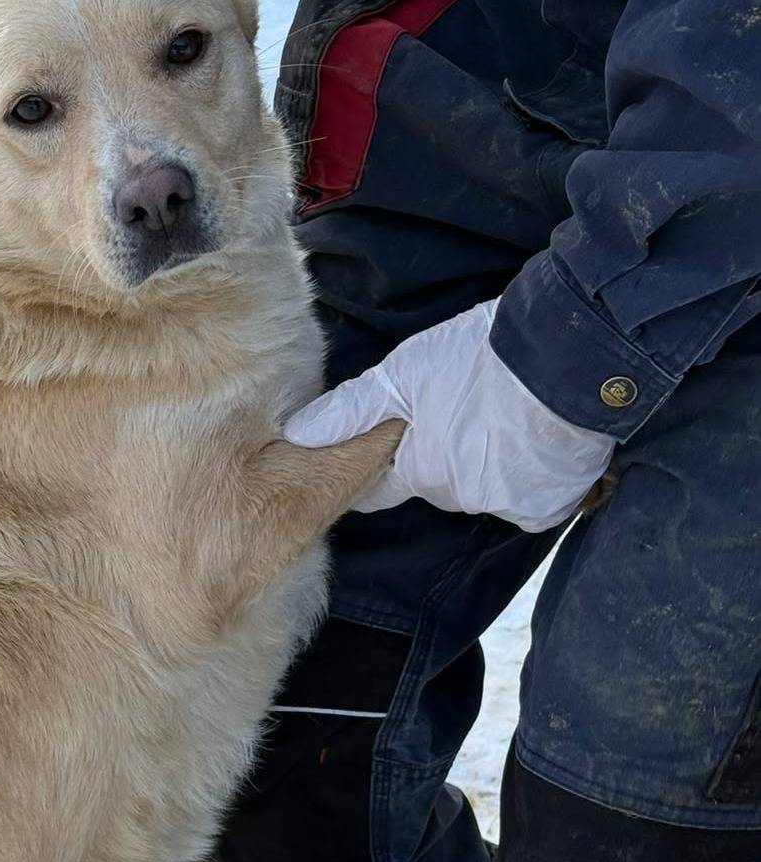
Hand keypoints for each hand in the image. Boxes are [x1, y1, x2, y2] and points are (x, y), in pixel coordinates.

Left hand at [283, 299, 613, 532]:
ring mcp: (505, 502)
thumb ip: (352, 411)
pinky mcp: (548, 504)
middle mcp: (457, 495)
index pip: (383, 488)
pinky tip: (536, 438)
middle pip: (440, 481)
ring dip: (492, 461)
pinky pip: (531, 498)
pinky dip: (534, 475)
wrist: (563, 358)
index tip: (387, 456)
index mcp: (418, 468)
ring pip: (486, 486)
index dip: (383, 469)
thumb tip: (297, 436)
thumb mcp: (403, 375)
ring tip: (505, 416)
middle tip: (464, 409)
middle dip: (446, 455)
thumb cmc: (476, 360)